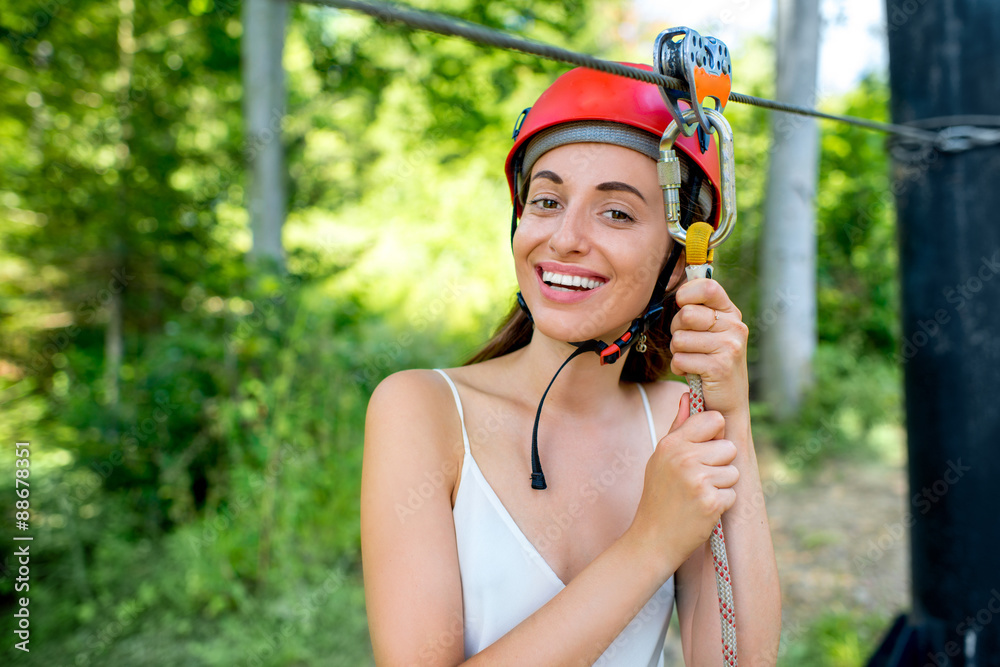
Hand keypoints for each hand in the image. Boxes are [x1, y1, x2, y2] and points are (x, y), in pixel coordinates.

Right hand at [630, 393, 738, 568]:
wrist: (652, 538)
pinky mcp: (711, 501)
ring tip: (698, 495)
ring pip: (734, 472)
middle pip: (729, 447)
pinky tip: (701, 510)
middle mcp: (684, 458)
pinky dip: (721, 504)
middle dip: (721, 464)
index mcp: (671, 443)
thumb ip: (678, 427)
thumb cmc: (659, 496)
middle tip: (699, 480)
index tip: (705, 448)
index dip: (716, 433)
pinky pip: (732, 494)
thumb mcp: (661, 459)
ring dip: (722, 486)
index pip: (713, 419)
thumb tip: (688, 396)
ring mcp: (698, 480)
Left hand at [669, 278, 749, 416]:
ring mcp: (729, 346)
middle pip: (686, 314)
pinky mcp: (719, 367)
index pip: (707, 287)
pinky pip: (680, 359)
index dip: (685, 295)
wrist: (725, 403)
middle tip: (687, 344)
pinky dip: (679, 368)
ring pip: (679, 339)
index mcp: (731, 313)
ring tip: (691, 360)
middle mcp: (735, 326)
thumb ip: (698, 310)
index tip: (682, 306)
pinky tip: (692, 373)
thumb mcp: (709, 332)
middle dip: (677, 330)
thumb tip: (676, 288)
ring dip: (677, 352)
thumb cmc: (709, 363)